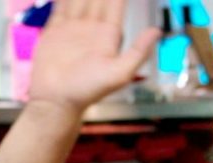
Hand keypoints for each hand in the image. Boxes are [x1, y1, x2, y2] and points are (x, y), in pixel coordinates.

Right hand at [23, 0, 161, 112]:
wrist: (56, 101)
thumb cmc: (87, 92)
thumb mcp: (120, 73)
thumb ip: (138, 51)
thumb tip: (157, 31)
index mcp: (108, 35)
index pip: (115, 3)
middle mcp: (91, 29)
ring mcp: (72, 29)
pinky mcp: (55, 32)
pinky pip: (60, 6)